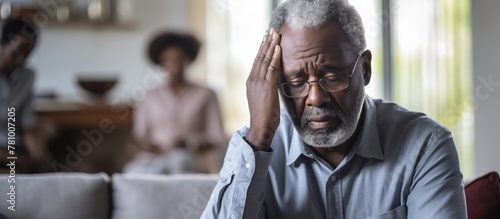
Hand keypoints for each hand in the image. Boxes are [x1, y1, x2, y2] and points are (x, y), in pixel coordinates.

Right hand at [245, 28, 281, 150]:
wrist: (261, 126)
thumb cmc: (264, 116)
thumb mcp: (264, 98)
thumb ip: (267, 87)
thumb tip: (273, 81)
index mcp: (251, 81)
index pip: (257, 61)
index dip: (262, 48)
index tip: (266, 38)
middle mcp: (253, 79)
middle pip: (260, 56)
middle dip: (266, 42)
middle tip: (271, 30)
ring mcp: (258, 82)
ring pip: (265, 59)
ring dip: (271, 45)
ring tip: (275, 34)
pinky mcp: (266, 86)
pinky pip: (271, 67)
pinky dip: (274, 56)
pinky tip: (278, 47)